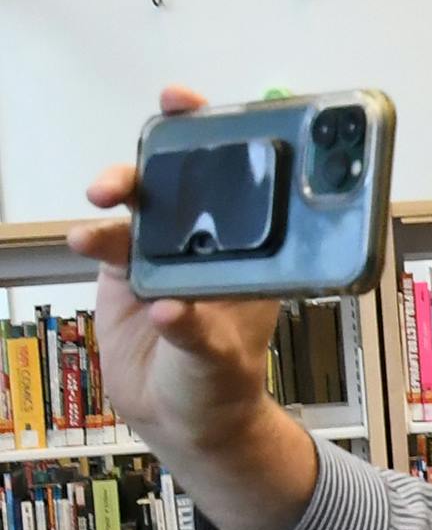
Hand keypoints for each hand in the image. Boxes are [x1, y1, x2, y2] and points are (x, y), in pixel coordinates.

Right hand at [66, 89, 318, 529]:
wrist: (183, 421)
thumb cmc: (222, 387)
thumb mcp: (220, 362)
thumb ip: (198, 334)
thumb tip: (171, 310)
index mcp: (248, 257)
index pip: (238, 186)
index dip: (219, 140)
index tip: (196, 109)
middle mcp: (205, 246)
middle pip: (179, 179)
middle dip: (157, 150)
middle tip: (148, 133)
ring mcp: (163, 254)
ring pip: (137, 203)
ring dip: (117, 190)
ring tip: (100, 202)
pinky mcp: (125, 271)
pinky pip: (106, 237)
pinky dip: (95, 234)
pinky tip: (86, 241)